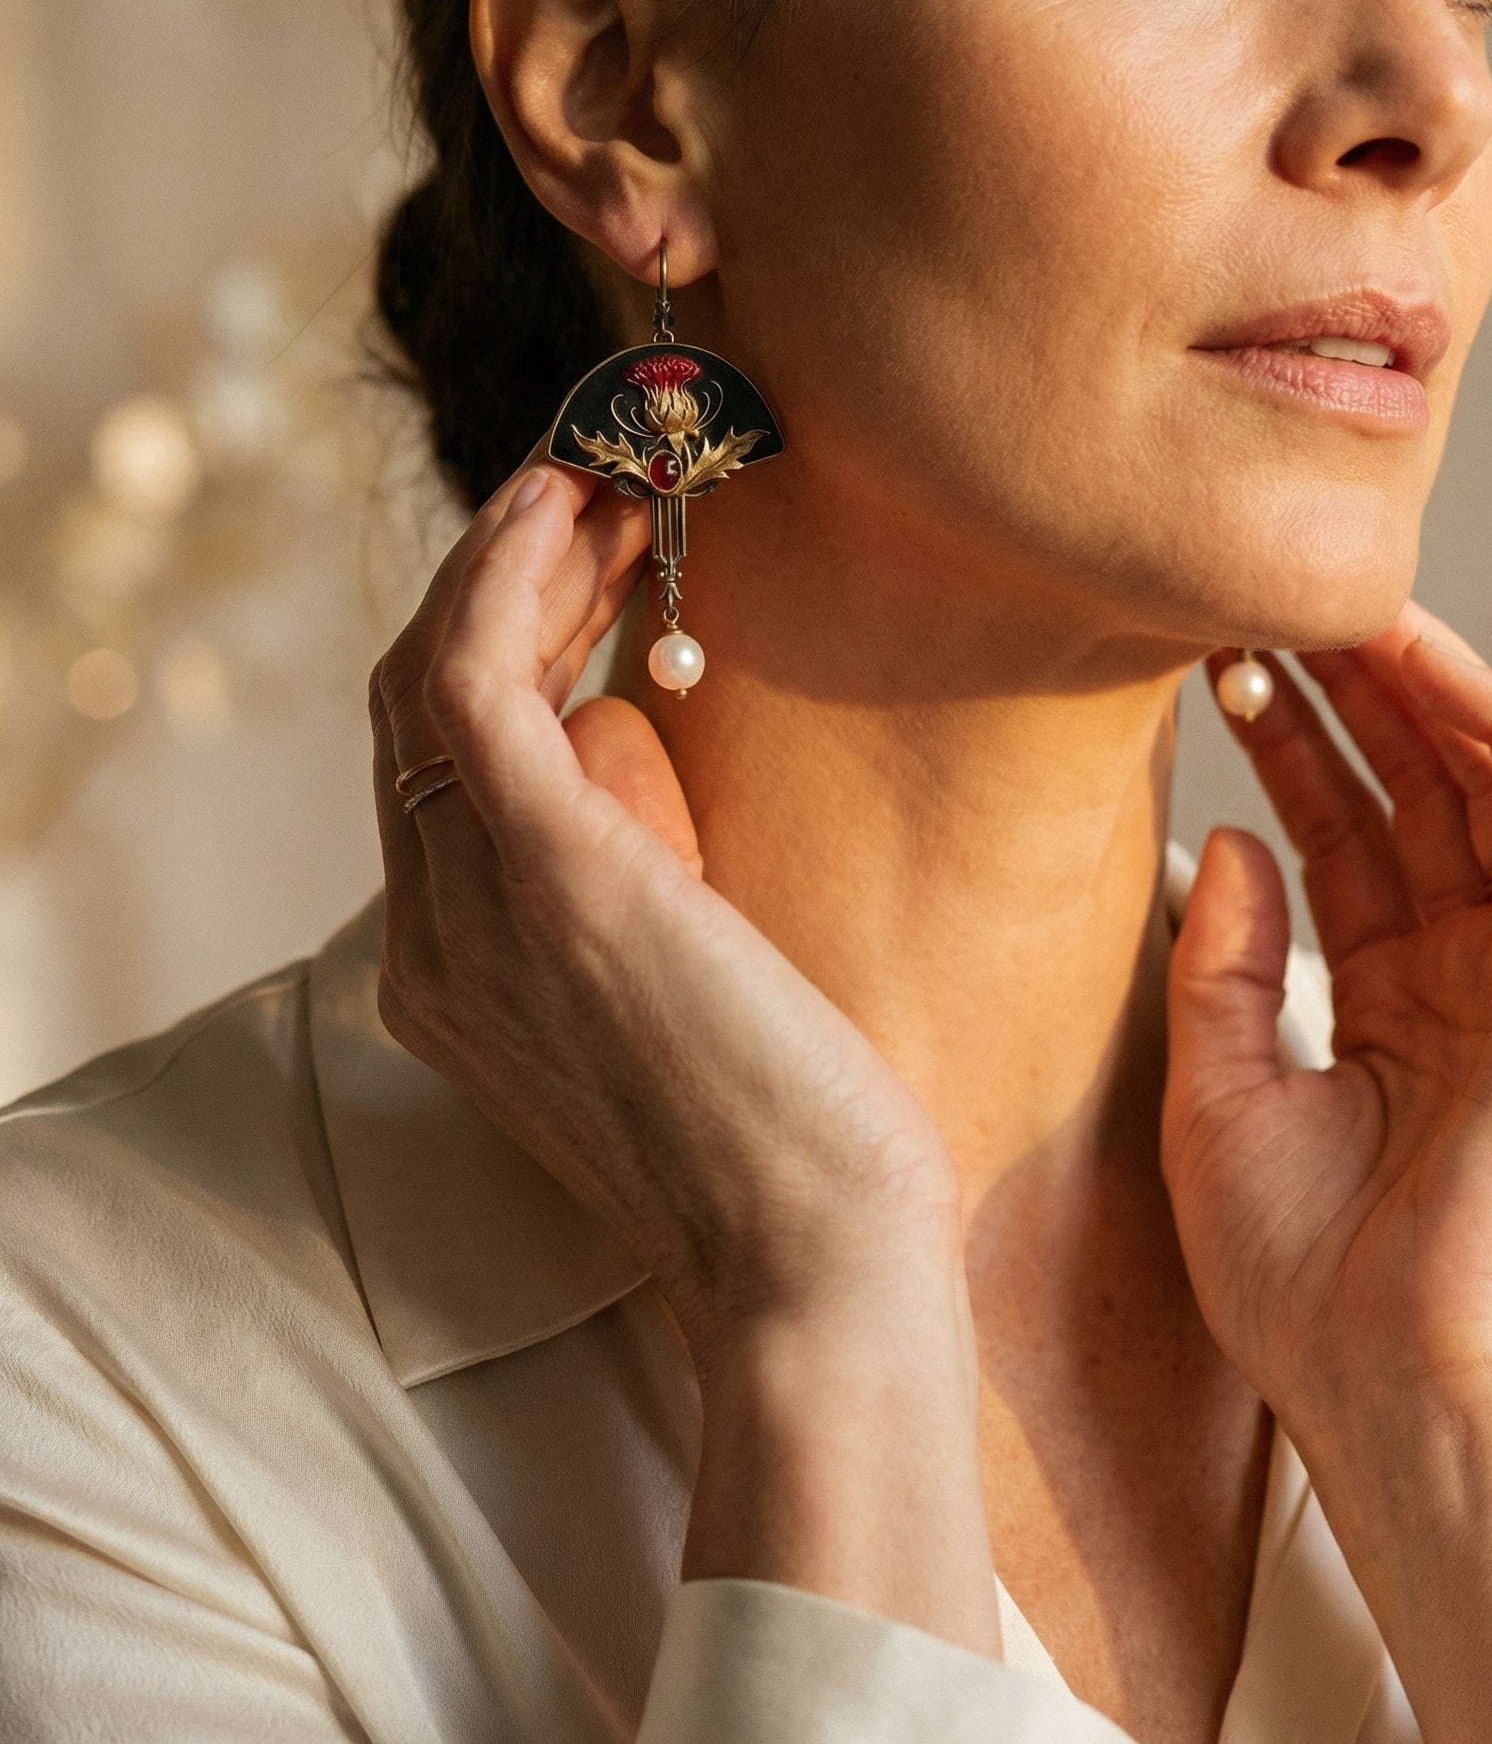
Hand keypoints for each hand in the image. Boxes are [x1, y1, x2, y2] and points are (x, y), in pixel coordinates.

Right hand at [368, 457, 996, 1652]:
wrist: (819, 1266)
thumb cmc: (800, 1149)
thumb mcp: (699, 1001)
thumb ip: (648, 892)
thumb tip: (658, 755)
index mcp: (467, 978)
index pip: (446, 768)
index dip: (512, 645)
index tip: (610, 562)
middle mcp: (436, 939)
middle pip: (421, 706)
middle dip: (510, 580)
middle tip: (610, 492)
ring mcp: (471, 905)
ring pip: (434, 669)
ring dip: (516, 552)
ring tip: (612, 476)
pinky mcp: (539, 869)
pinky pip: (472, 673)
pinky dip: (513, 572)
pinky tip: (579, 506)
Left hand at [1162, 605, 1491, 1743]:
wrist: (1393, 1384)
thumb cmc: (1301, 1278)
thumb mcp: (1217, 1095)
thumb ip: (1222, 961)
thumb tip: (1232, 834)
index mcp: (1382, 1004)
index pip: (1338, 837)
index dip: (1283, 747)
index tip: (1209, 666)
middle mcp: (1461, 973)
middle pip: (1414, 791)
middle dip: (1349, 692)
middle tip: (1270, 601)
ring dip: (1427, 688)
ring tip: (1341, 606)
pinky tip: (1439, 669)